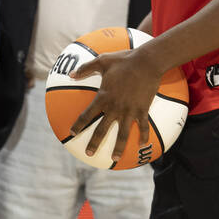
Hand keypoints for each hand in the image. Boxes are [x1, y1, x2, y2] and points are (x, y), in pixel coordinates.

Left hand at [68, 47, 161, 161]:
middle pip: (102, 129)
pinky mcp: (143, 110)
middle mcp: (115, 107)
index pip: (87, 114)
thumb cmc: (123, 60)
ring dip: (118, 147)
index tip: (72, 132)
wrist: (147, 63)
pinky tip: (143, 145)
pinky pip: (142, 126)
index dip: (79, 124)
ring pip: (123, 134)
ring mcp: (129, 111)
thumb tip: (71, 74)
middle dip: (94, 143)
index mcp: (103, 97)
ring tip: (114, 158)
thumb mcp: (101, 61)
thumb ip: (85, 69)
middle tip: (88, 154)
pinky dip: (143, 136)